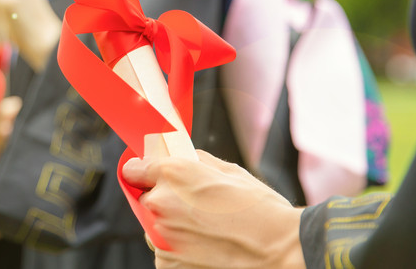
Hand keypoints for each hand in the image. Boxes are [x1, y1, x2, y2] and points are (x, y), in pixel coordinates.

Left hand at [122, 150, 305, 268]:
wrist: (281, 250)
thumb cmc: (260, 210)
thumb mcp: (229, 171)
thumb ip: (194, 162)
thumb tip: (179, 157)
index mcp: (173, 174)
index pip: (134, 169)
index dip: (143, 172)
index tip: (148, 176)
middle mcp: (161, 204)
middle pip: (148, 199)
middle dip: (165, 200)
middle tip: (194, 207)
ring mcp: (161, 236)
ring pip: (154, 226)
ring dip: (170, 225)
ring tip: (205, 229)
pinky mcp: (168, 263)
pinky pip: (164, 250)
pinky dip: (177, 248)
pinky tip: (205, 245)